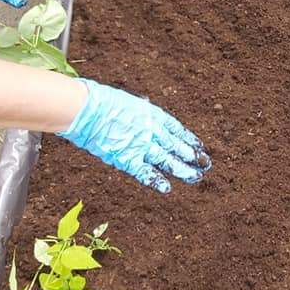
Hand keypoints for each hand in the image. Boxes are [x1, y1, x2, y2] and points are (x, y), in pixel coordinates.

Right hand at [59, 79, 210, 192]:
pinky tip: (167, 188)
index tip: (199, 146)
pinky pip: (144, 171)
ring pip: (167, 159)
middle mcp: (150, 130)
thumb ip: (138, 110)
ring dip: (182, 169)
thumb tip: (145, 106)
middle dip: (191, 155)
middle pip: (175, 145)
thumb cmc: (99, 100)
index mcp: (150, 114)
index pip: (176, 129)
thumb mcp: (126, 100)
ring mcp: (140, 144)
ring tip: (196, 177)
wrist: (84, 108)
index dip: (188, 138)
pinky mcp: (126, 157)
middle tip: (205, 164)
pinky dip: (155, 180)